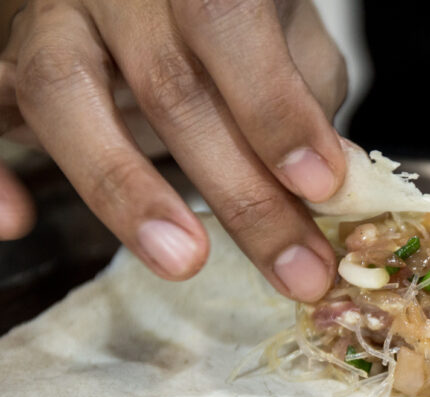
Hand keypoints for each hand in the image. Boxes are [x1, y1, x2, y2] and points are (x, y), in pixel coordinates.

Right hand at [0, 0, 347, 301]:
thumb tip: (332, 180)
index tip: (321, 185)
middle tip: (296, 272)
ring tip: (183, 261)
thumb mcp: (282, 31)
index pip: (226, 22)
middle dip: (240, 193)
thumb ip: (302, 93)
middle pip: (168, 86)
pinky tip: (17, 224)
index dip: (273, 107)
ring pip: (61, 93)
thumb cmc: (227, 14)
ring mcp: (45, 19)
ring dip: (124, 187)